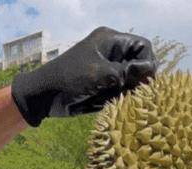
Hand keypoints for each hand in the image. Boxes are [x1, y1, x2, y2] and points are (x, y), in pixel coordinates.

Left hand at [11, 27, 155, 126]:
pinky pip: (118, 94)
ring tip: (116, 99)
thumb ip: (125, 73)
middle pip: (138, 64)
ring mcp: (106, 72)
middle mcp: (111, 54)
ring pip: (130, 81)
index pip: (142, 47)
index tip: (145, 80)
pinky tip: (108, 103)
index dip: (147, 63)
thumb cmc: (67, 79)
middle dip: (138, 79)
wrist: (42, 97)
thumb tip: (149, 75)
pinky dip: (118, 100)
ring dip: (128, 92)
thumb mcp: (98, 74)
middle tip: (133, 92)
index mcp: (110, 41)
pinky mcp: (101, 88)